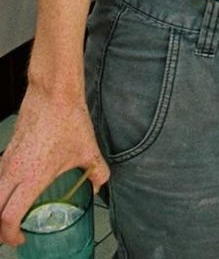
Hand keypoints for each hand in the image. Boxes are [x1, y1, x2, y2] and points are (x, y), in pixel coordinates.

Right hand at [0, 87, 108, 246]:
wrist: (53, 91)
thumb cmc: (69, 119)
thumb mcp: (88, 149)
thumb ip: (96, 172)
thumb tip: (99, 184)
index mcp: (31, 177)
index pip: (9, 217)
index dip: (11, 235)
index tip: (21, 237)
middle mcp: (14, 171)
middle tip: (11, 232)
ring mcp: (8, 159)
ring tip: (13, 213)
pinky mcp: (8, 149)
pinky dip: (2, 189)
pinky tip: (16, 188)